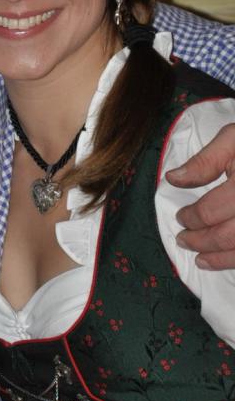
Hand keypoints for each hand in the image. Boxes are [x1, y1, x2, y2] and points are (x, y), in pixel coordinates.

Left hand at [166, 123, 234, 269]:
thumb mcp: (233, 139)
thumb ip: (204, 161)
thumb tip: (172, 179)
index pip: (211, 211)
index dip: (191, 217)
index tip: (180, 217)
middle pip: (228, 236)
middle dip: (201, 241)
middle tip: (183, 240)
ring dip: (221, 259)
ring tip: (200, 259)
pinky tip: (228, 260)